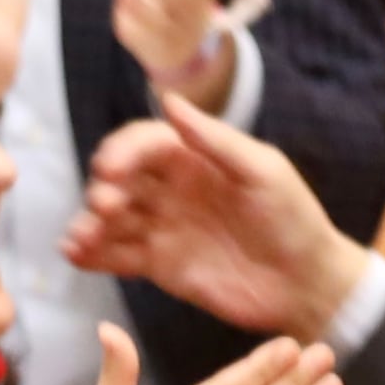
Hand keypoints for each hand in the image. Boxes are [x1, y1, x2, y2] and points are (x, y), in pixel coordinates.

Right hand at [71, 96, 375, 345]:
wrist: (307, 285)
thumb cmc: (294, 220)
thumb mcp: (263, 171)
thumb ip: (216, 140)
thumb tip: (168, 100)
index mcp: (194, 159)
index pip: (144, 144)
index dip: (123, 152)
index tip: (112, 169)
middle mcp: (171, 189)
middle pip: (121, 180)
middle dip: (104, 188)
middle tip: (106, 204)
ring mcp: (163, 227)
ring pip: (112, 219)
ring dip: (90, 223)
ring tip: (81, 237)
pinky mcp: (160, 265)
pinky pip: (118, 256)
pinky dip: (93, 254)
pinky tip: (77, 254)